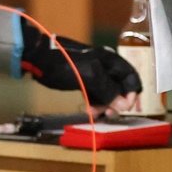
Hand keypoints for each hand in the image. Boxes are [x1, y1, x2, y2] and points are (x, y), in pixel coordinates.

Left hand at [21, 34, 141, 108]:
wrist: (40, 59)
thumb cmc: (66, 65)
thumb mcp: (90, 77)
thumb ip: (109, 90)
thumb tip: (124, 105)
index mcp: (111, 61)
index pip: (131, 78)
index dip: (132, 94)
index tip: (125, 108)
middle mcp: (107, 67)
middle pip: (121, 87)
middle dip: (118, 102)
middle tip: (110, 113)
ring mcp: (96, 73)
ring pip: (109, 93)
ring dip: (106, 104)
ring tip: (98, 113)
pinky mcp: (85, 80)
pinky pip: (97, 94)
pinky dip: (96, 103)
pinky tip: (90, 109)